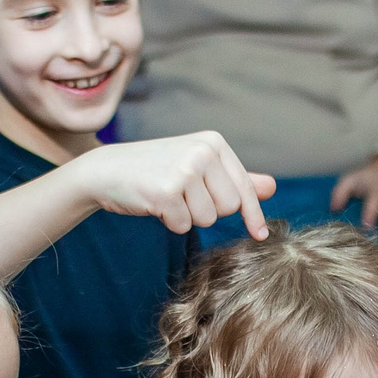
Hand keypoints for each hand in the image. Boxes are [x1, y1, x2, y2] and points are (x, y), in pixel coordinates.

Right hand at [71, 133, 275, 237]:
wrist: (106, 170)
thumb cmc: (155, 170)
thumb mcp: (197, 168)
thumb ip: (233, 178)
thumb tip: (271, 187)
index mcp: (213, 143)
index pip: (243, 186)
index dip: (253, 214)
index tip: (260, 234)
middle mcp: (202, 152)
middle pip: (228, 207)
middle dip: (208, 211)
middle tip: (183, 195)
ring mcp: (185, 170)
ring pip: (207, 219)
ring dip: (187, 217)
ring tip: (168, 196)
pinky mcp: (166, 190)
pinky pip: (184, 225)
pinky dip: (171, 222)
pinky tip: (155, 203)